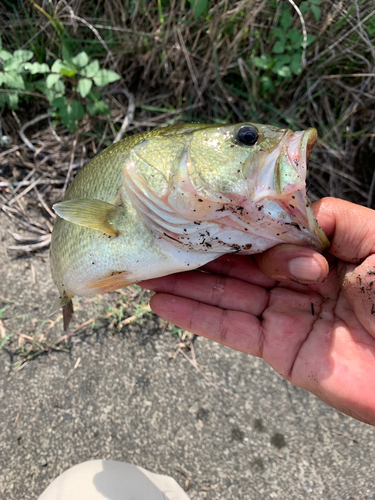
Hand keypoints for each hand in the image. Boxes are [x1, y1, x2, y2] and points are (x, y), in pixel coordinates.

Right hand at [140, 198, 374, 424]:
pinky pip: (231, 330)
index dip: (231, 224)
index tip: (196, 212)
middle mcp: (296, 282)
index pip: (265, 234)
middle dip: (198, 252)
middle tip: (157, 240)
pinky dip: (196, 317)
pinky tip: (165, 303)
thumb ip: (330, 219)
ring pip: (226, 294)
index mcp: (319, 252)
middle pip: (238, 264)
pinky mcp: (279, 350)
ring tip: (147, 269)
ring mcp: (285, 316)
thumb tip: (282, 221)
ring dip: (185, 283)